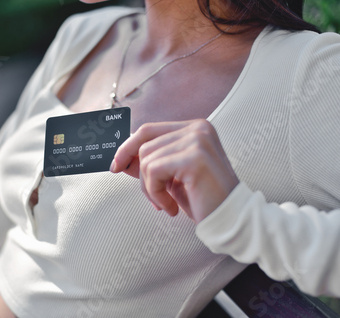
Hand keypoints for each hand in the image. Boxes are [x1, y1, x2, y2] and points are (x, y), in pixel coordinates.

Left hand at [110, 119, 238, 223]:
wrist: (230, 218)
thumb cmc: (202, 199)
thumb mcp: (172, 177)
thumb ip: (151, 162)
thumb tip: (121, 158)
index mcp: (194, 128)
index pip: (148, 130)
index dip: (127, 147)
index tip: (116, 166)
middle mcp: (197, 128)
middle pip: (144, 145)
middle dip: (141, 176)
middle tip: (153, 198)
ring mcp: (197, 140)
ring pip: (147, 160)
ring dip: (150, 189)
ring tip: (167, 204)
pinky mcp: (194, 157)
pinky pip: (154, 171)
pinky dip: (156, 193)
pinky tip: (170, 206)